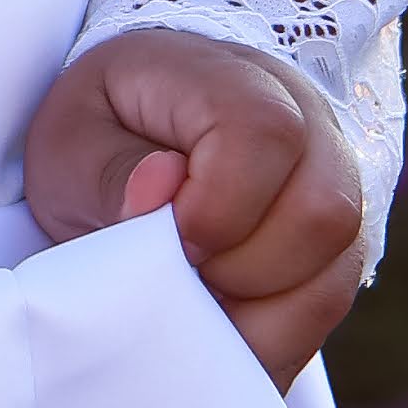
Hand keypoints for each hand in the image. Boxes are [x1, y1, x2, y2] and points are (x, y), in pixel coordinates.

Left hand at [21, 25, 367, 387]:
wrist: (122, 149)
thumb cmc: (96, 138)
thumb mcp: (69, 146)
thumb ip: (110, 172)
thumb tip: (160, 188)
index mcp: (228, 76)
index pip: (264, 132)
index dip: (218, 206)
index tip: (171, 239)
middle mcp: (303, 119)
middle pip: (323, 210)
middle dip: (241, 267)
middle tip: (182, 267)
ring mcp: (332, 179)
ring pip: (338, 266)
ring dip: (258, 306)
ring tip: (197, 290)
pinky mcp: (336, 241)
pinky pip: (330, 303)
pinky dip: (273, 331)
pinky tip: (222, 315)